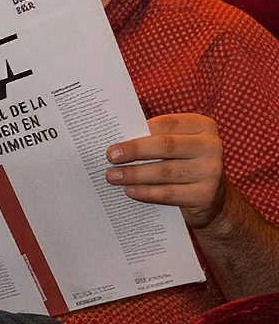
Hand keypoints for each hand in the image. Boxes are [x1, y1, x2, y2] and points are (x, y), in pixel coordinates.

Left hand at [105, 113, 227, 229]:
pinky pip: (169, 193)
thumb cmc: (185, 164)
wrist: (213, 200)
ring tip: (113, 176)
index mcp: (203, 126)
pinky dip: (146, 192)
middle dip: (134, 150)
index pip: (166, 124)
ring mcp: (211, 171)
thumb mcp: (178, 147)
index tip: (114, 138)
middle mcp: (212, 146)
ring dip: (134, 174)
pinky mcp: (205, 195)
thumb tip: (118, 139)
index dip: (139, 130)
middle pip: (166, 145)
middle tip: (110, 156)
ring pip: (165, 171)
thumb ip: (156, 138)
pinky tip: (129, 190)